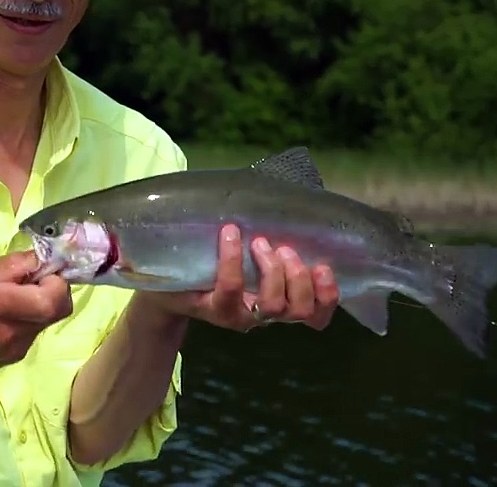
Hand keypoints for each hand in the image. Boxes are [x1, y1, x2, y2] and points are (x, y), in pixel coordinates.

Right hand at [0, 250, 72, 389]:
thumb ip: (9, 267)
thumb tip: (39, 258)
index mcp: (1, 305)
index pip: (54, 297)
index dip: (56, 280)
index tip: (42, 269)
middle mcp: (14, 331)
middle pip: (59, 310)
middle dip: (55, 292)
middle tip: (34, 281)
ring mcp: (16, 349)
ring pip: (46, 322)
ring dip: (39, 306)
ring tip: (11, 298)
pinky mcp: (13, 358)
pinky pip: (32, 333)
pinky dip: (27, 320)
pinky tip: (3, 316)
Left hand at [137, 224, 339, 332]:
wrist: (167, 279)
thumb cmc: (216, 254)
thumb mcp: (248, 243)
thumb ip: (271, 225)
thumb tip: (288, 182)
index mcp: (284, 298)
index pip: (319, 314)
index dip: (329, 296)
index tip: (324, 267)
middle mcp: (267, 313)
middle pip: (302, 311)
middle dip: (299, 277)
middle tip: (282, 248)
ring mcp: (242, 315)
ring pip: (274, 308)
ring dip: (274, 272)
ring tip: (259, 243)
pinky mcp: (215, 311)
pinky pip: (231, 290)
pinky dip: (233, 260)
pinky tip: (230, 234)